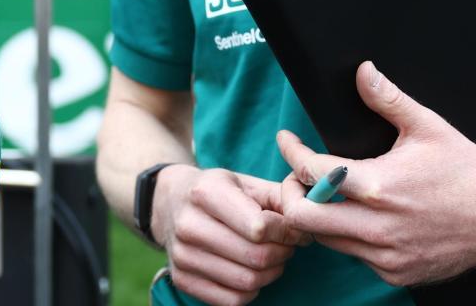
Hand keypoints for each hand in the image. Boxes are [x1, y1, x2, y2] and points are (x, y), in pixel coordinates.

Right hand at [152, 165, 307, 305]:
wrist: (170, 202)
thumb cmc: (218, 191)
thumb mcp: (245, 182)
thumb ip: (279, 197)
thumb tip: (306, 223)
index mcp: (205, 192)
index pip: (259, 227)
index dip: (286, 231)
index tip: (291, 228)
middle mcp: (188, 224)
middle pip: (256, 257)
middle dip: (283, 253)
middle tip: (287, 245)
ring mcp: (182, 255)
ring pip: (247, 281)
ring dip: (271, 272)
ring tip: (272, 257)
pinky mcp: (181, 279)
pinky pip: (232, 300)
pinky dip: (251, 289)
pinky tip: (251, 270)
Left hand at [276, 61, 475, 287]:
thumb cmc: (467, 169)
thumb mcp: (428, 127)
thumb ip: (388, 99)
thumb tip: (362, 70)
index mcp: (381, 186)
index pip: (313, 171)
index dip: (291, 152)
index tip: (286, 140)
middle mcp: (380, 226)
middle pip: (303, 218)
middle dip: (290, 193)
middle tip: (295, 176)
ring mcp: (387, 255)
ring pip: (324, 240)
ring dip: (315, 217)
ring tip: (321, 195)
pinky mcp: (396, 273)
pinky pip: (353, 256)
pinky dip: (345, 237)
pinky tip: (354, 218)